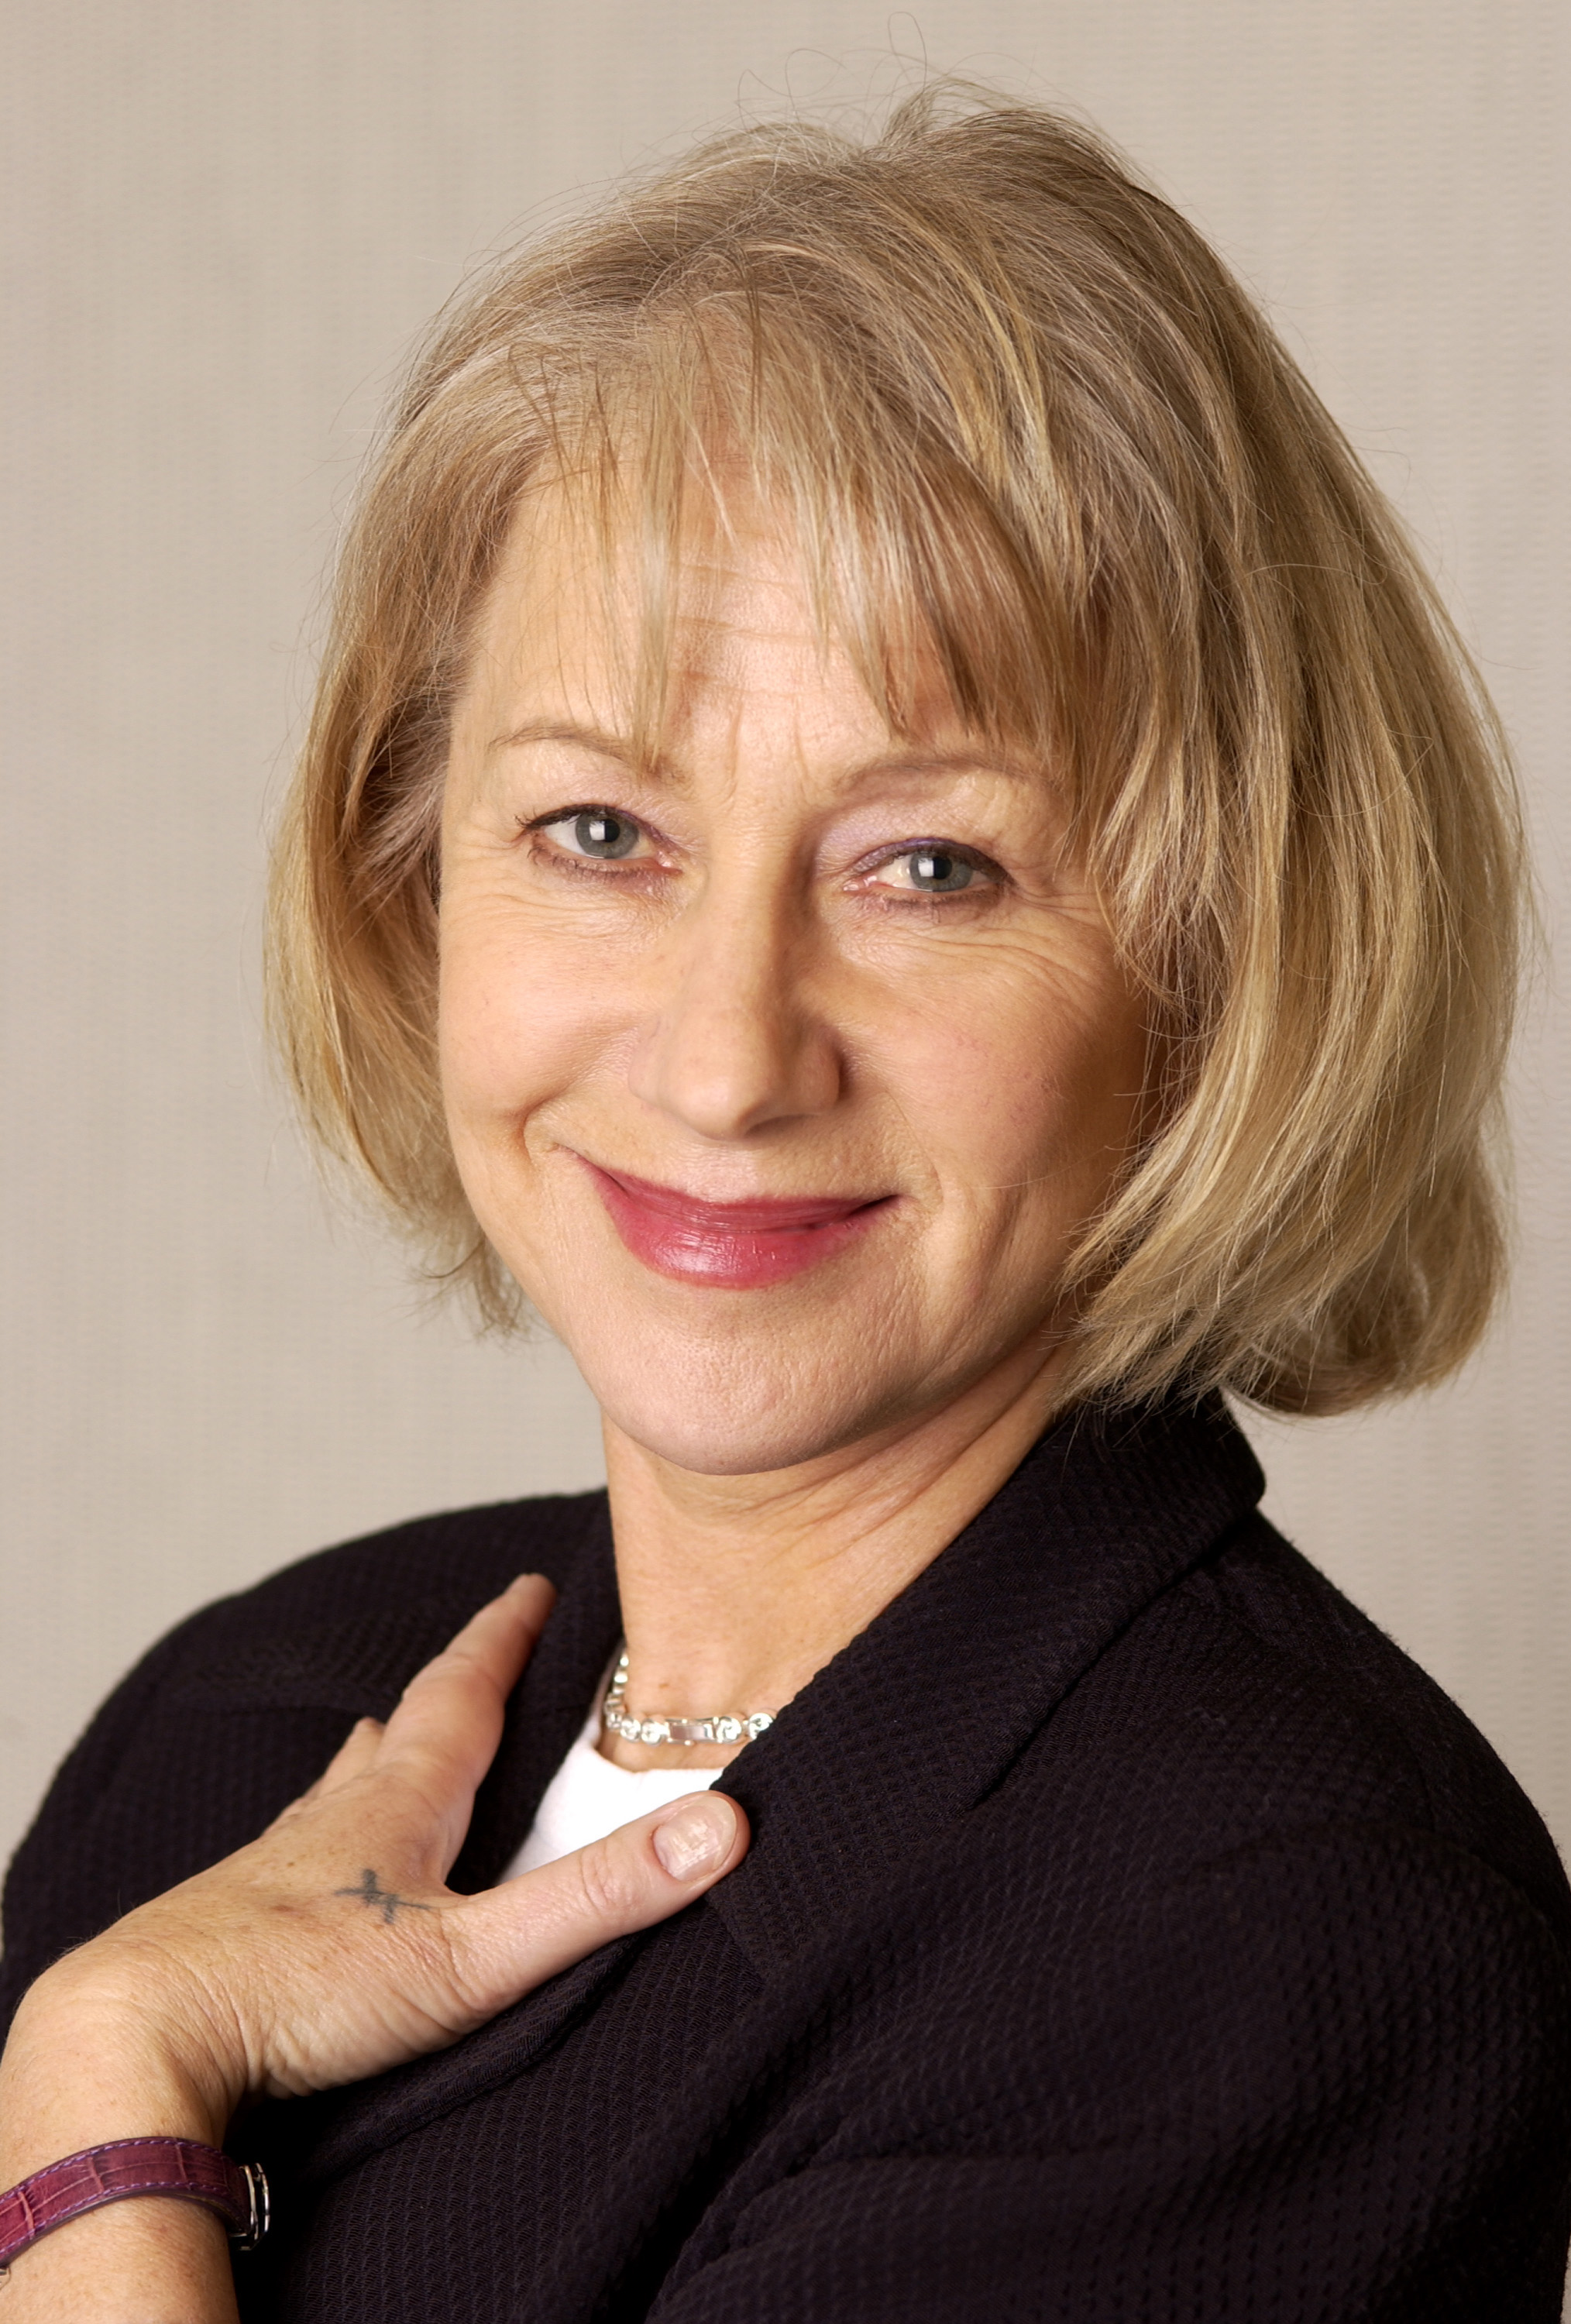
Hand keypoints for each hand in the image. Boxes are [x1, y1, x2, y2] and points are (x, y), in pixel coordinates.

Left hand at [0, 1576, 747, 2316]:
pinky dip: (325, 1833)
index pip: (463, 1692)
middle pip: (401, 1728)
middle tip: (480, 1652)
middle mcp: (332, 1817)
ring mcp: (273, 1868)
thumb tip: (722, 1828)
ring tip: (391, 1741)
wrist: (135, 2042)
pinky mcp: (232, 1923)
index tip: (532, 1585)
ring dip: (381, 1755)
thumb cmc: (304, 1994)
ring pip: (339, 1787)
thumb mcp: (477, 1955)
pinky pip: (294, 1852)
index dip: (502, 1637)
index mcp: (399, 1804)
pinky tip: (311, 1864)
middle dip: (451, 1687)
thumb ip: (599, 1898)